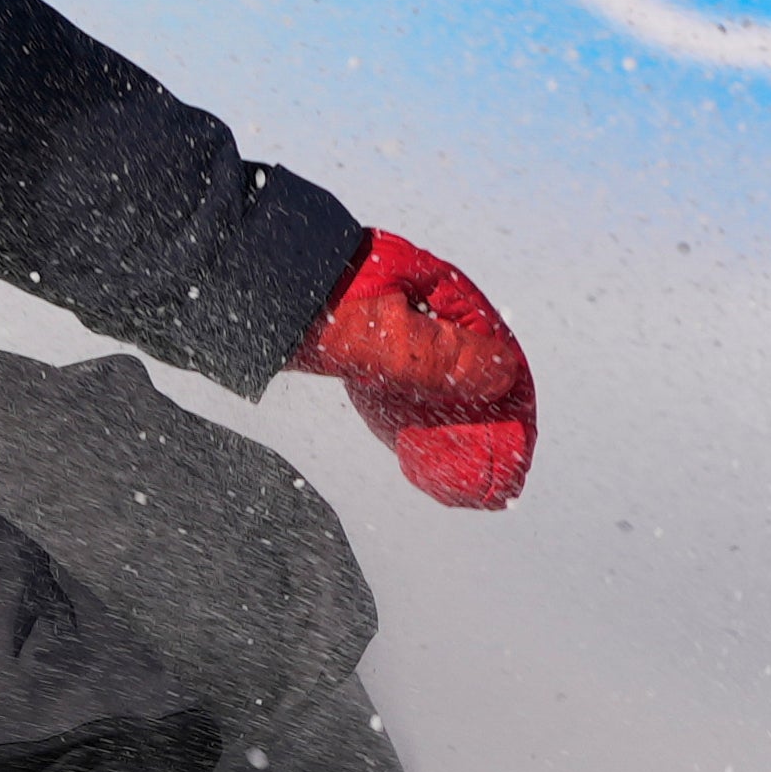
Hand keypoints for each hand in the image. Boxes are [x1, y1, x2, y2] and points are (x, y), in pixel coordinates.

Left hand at [291, 229, 535, 510]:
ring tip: (470, 481)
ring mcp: (398, 329)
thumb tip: (504, 374)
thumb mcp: (383, 336)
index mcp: (440, 290)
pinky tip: (424, 465)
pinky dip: (422, 427)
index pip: (498, 348)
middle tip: (500, 477)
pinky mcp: (370, 350)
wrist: (248, 293)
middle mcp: (425, 307)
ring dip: (458, 431)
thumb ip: (440, 356)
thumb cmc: (316, 307)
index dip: (515, 399)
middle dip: (490, 423)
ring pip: (442, 387)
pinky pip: (409, 393)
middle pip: (473, 371)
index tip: (521, 443)